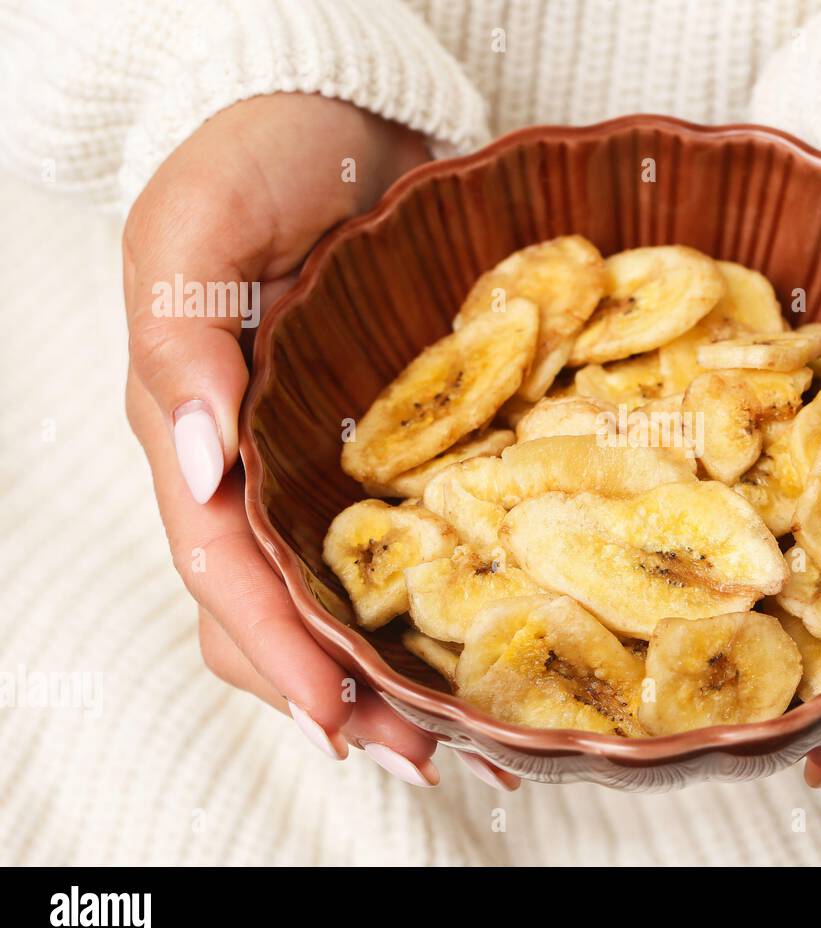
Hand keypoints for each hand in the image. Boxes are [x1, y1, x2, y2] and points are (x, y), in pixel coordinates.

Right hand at [123, 92, 517, 790]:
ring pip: (336, 600)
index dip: (275, 648)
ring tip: (463, 741)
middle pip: (275, 615)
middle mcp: (256, 470)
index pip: (222, 570)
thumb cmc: (254, 158)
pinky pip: (400, 545)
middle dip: (336, 697)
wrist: (338, 117)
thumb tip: (194, 468)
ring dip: (387, 680)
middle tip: (420, 755)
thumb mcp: (190, 231)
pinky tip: (481, 650)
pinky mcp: (389, 449)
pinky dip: (431, 609)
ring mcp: (322, 465)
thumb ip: (179, 347)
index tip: (336, 713)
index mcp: (194, 436)